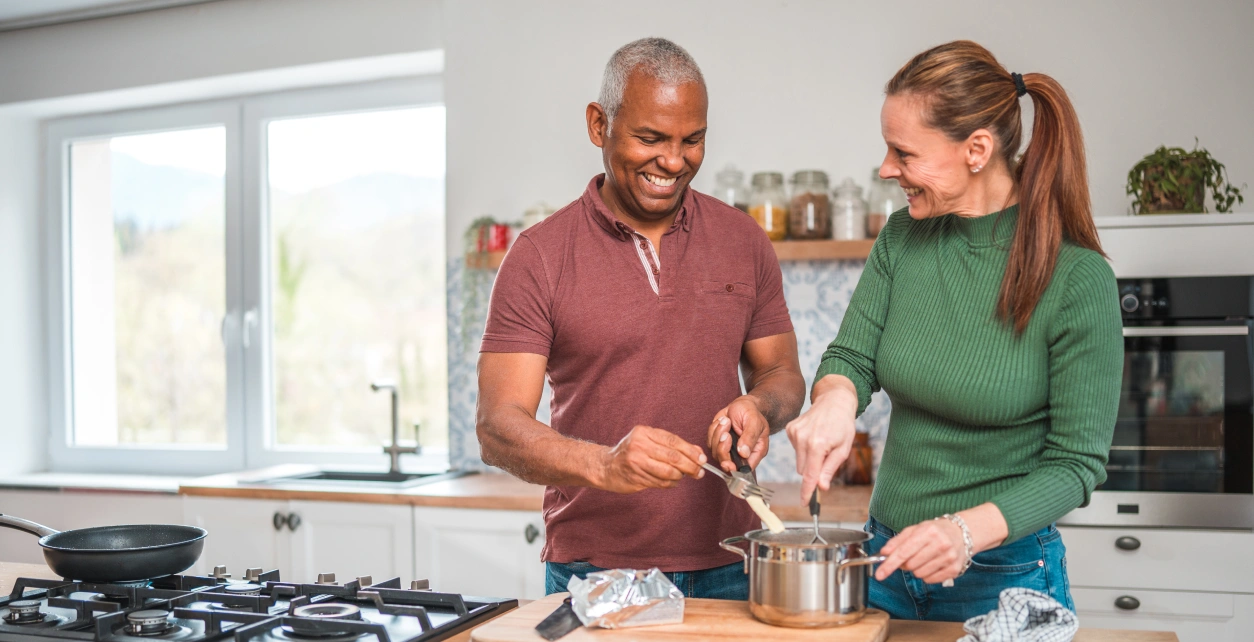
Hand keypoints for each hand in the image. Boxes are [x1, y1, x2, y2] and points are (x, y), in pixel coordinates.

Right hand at [597, 425, 706, 493]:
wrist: (605, 466)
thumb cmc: (632, 452)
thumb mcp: (650, 441)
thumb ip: (673, 445)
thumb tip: (698, 452)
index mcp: (644, 433)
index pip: (673, 441)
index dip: (690, 451)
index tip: (702, 459)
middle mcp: (639, 446)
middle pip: (672, 457)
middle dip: (690, 466)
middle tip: (699, 472)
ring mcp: (636, 462)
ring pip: (668, 472)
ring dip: (680, 476)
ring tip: (683, 476)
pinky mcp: (635, 477)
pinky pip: (660, 482)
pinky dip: (670, 483)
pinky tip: (671, 481)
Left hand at [707, 396, 770, 472]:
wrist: (742, 405)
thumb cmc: (752, 413)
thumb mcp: (755, 422)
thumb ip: (750, 437)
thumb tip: (744, 453)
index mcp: (754, 452)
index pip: (744, 469)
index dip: (734, 469)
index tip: (727, 463)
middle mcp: (740, 454)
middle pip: (726, 462)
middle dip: (722, 448)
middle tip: (726, 433)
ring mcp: (728, 449)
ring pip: (715, 452)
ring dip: (718, 434)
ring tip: (727, 421)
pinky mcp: (717, 442)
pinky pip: (709, 441)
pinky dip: (713, 429)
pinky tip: (723, 420)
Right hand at [784, 382, 857, 501]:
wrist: (834, 401)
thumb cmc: (842, 424)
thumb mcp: (843, 448)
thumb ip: (830, 469)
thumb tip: (821, 487)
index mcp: (818, 445)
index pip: (810, 475)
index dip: (807, 491)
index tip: (804, 503)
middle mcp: (802, 439)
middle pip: (803, 470)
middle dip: (813, 470)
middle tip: (827, 456)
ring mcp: (794, 433)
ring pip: (799, 460)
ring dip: (809, 458)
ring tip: (821, 442)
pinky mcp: (790, 429)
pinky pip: (795, 449)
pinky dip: (803, 447)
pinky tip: (813, 435)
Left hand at [874, 518, 967, 584]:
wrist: (962, 533)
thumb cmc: (934, 531)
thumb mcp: (915, 529)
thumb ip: (897, 541)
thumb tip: (884, 553)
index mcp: (927, 532)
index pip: (904, 552)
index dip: (890, 564)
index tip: (880, 574)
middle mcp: (940, 544)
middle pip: (910, 565)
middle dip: (906, 564)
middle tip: (912, 555)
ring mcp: (948, 557)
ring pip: (919, 574)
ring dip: (917, 569)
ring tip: (925, 558)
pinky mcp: (954, 569)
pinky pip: (930, 580)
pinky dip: (927, 575)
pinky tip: (933, 564)